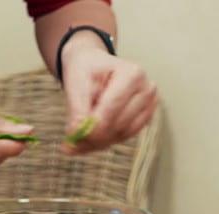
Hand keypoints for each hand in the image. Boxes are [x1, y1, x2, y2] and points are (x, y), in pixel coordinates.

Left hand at [60, 32, 156, 153]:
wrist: (94, 66)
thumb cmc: (87, 69)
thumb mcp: (76, 82)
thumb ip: (77, 109)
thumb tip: (76, 134)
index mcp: (133, 74)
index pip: (113, 106)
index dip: (93, 125)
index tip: (73, 135)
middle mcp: (146, 91)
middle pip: (119, 124)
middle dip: (93, 135)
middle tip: (70, 142)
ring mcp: (148, 107)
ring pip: (121, 134)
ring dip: (97, 141)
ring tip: (77, 139)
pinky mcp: (144, 120)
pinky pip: (123, 137)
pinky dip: (103, 142)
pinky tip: (88, 140)